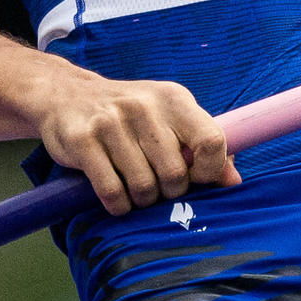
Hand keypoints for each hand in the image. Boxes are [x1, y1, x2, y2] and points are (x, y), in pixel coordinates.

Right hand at [36, 70, 239, 214]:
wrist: (66, 95)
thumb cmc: (129, 114)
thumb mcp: (169, 119)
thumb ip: (202, 146)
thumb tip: (234, 182)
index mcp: (174, 98)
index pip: (212, 140)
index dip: (208, 171)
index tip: (195, 179)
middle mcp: (144, 106)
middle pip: (175, 173)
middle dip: (169, 193)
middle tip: (158, 188)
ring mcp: (111, 122)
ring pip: (143, 186)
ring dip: (142, 201)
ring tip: (136, 192)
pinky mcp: (83, 140)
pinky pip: (111, 191)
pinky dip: (118, 205)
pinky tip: (117, 198)